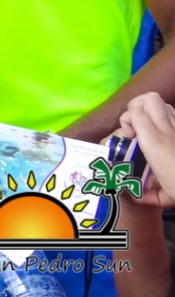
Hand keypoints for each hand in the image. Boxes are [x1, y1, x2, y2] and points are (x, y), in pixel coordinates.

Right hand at [118, 92, 174, 206]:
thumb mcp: (163, 197)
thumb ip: (146, 196)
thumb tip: (137, 196)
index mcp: (155, 142)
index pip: (134, 113)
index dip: (126, 121)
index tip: (128, 137)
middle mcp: (167, 130)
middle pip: (148, 98)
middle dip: (136, 107)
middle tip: (135, 126)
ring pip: (161, 102)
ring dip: (150, 110)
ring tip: (147, 127)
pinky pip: (172, 113)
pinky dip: (163, 116)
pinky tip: (162, 132)